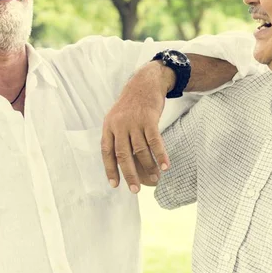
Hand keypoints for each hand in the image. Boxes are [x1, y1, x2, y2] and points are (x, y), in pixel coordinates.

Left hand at [101, 61, 173, 192]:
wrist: (145, 82)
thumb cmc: (132, 104)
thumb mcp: (117, 117)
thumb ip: (117, 136)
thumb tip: (120, 162)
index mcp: (109, 126)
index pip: (107, 152)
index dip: (110, 169)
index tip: (115, 185)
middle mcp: (119, 125)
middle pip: (123, 155)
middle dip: (130, 175)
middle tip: (135, 190)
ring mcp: (134, 122)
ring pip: (140, 150)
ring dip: (149, 167)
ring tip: (155, 179)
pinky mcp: (149, 119)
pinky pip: (155, 142)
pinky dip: (160, 155)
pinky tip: (165, 166)